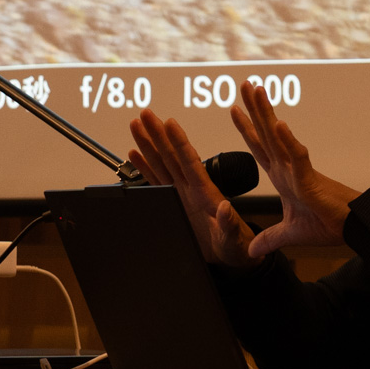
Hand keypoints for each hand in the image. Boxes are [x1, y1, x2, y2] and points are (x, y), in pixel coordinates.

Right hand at [128, 108, 258, 267]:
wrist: (230, 254)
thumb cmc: (235, 244)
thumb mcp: (234, 238)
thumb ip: (229, 224)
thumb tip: (225, 209)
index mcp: (206, 193)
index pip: (190, 162)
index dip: (179, 142)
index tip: (170, 123)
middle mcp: (191, 188)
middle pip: (171, 155)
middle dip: (157, 133)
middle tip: (146, 114)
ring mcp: (181, 193)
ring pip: (160, 163)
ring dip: (148, 144)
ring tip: (137, 125)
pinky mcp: (173, 202)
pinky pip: (155, 180)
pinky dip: (144, 167)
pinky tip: (134, 154)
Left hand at [231, 82, 360, 258]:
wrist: (350, 230)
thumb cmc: (325, 225)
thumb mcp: (289, 234)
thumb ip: (270, 239)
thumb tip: (252, 251)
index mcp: (281, 176)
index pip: (258, 147)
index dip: (245, 129)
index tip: (233, 109)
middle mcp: (286, 167)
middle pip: (265, 133)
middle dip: (254, 109)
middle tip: (244, 84)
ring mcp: (297, 170)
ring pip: (278, 137)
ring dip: (266, 114)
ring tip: (257, 91)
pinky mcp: (310, 180)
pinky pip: (298, 157)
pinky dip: (288, 141)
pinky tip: (279, 124)